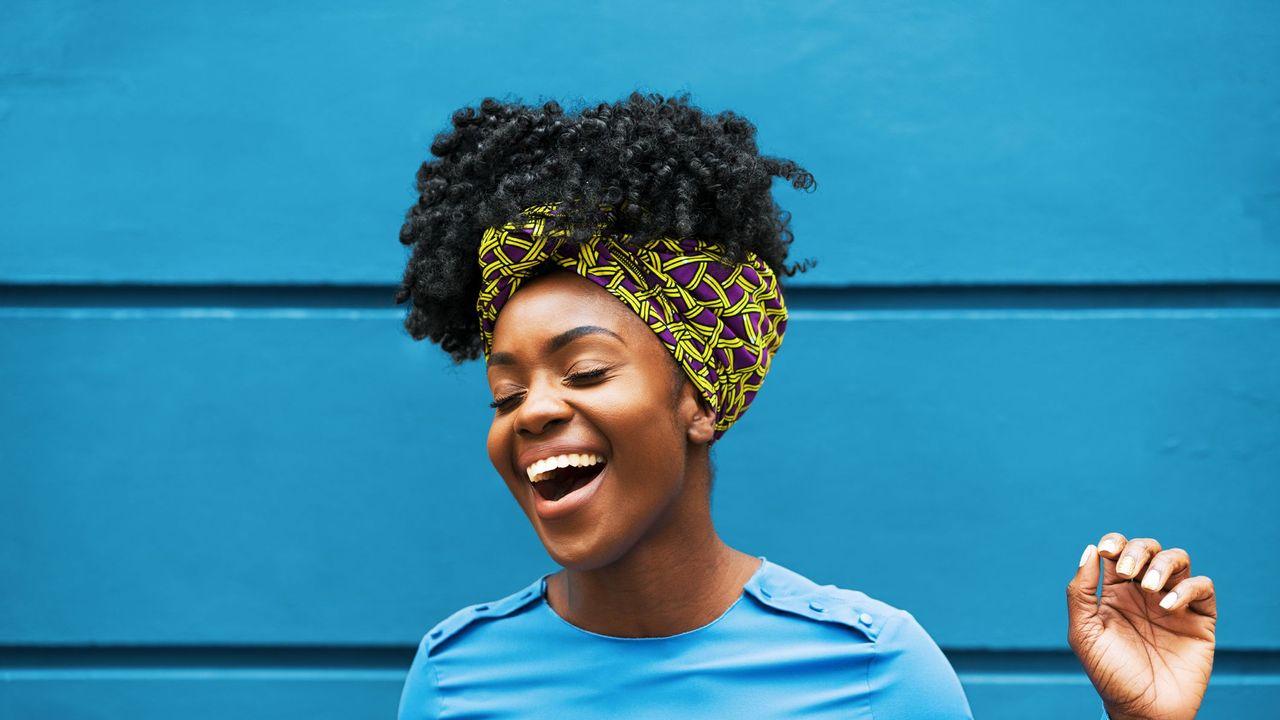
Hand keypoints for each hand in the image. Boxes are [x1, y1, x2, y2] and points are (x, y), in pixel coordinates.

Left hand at [1066, 532, 1216, 719]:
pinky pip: (1203, 587)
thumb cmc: (1109, 674)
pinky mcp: (1200, 619)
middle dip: (1138, 550)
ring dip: (1162, 564)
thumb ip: (1081, 592)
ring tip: (1148, 588)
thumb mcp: (1084, 632)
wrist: (1144, 711)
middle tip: (1127, 573)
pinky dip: (1187, 588)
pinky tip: (1168, 606)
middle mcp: (1145, 593)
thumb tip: (1088, 551)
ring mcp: (1174, 603)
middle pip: (1148, 548)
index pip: (1118, 550)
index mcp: (1115, 592)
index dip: (1114, 542)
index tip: (1106, 551)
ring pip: (1178, 559)